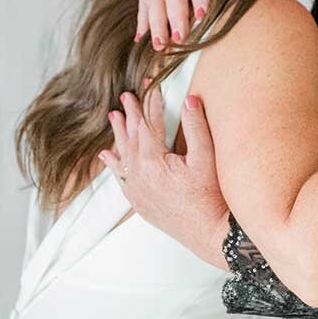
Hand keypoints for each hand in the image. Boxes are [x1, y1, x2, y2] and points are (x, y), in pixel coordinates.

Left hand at [99, 85, 230, 265]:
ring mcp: (136, 190)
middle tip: (126, 96)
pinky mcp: (139, 202)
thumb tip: (190, 99)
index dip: (151, 103)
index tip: (150, 86)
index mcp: (153, 160)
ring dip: (119, 134)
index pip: (149, 124)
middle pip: (132, 137)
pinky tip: (107, 155)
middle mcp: (138, 174)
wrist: (208, 232)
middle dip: (131, 114)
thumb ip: (196, 127)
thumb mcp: (205, 158)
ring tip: (114, 117)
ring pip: (123, 155)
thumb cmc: (210, 197)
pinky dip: (113, 163)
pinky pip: (120, 177)